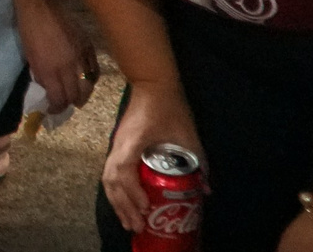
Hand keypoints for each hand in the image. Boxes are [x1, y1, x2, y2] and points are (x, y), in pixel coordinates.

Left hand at [13, 0, 94, 112]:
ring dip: (82, 94)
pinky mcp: (87, 45)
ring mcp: (80, 55)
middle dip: (68, 104)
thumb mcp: (28, 54)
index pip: (58, 99)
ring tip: (77, 96)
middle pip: (74, 96)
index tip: (51, 109)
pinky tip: (87, 79)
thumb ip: (39, 73)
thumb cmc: (28, 27)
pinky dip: (91, 77)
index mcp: (48, 69)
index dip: (55, 109)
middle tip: (63, 105)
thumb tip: (47, 88)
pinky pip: (94, 68)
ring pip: (88, 85)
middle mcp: (67, 66)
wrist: (40, 2)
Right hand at [101, 79, 199, 232]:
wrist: (152, 84)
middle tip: (137, 227)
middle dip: (123, 207)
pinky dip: (116, 193)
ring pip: (107, 179)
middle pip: (111, 181)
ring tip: (129, 222)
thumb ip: (197, 162)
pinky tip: (125, 205)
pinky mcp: (118, 147)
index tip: (146, 208)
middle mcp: (119, 146)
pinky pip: (110, 174)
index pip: (123, 170)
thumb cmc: (170, 107)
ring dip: (117, 203)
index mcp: (134, 141)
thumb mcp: (188, 134)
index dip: (132, 192)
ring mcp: (116, 146)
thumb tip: (205, 190)